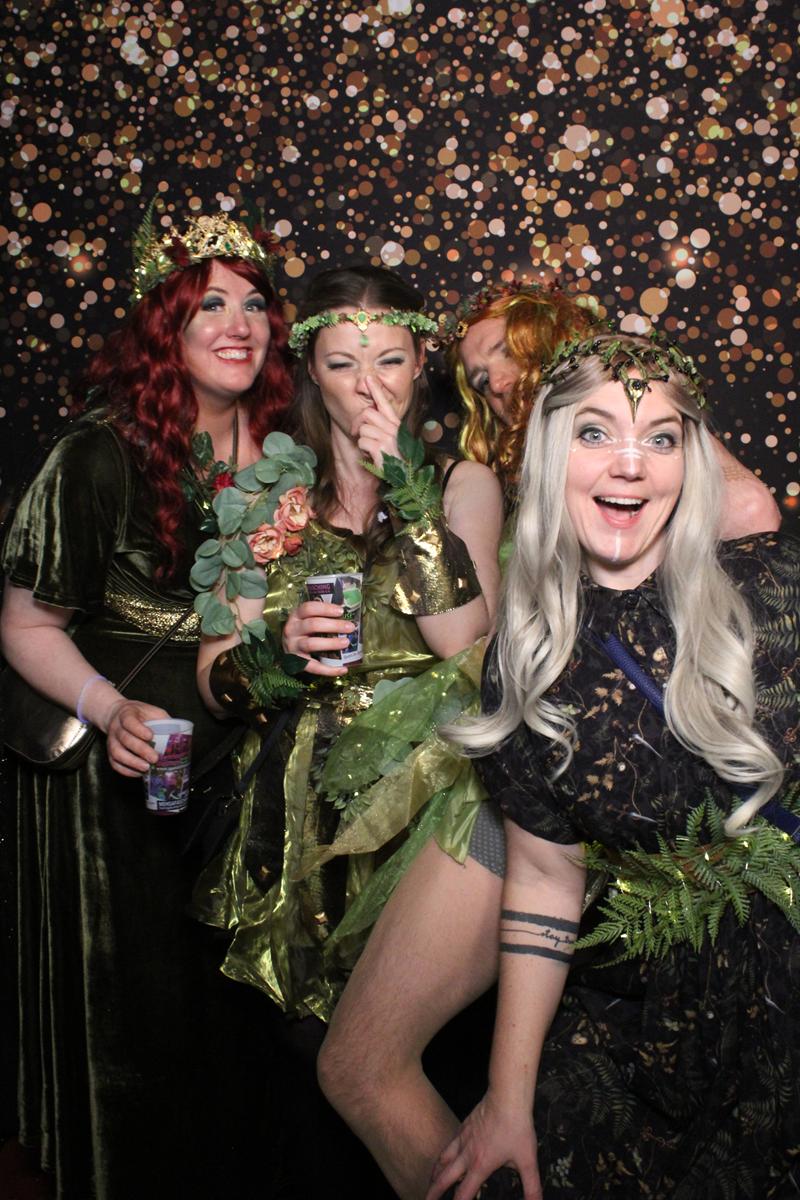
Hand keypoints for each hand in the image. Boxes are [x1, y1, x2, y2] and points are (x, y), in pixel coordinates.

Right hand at [106, 700, 169, 777]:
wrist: (117, 715)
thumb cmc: (139, 715)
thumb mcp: (152, 711)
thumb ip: (163, 720)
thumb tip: (179, 735)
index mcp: (126, 714)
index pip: (129, 721)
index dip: (139, 729)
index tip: (150, 736)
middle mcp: (116, 727)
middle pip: (125, 739)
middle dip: (140, 750)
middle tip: (154, 758)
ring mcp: (111, 741)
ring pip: (117, 753)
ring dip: (132, 762)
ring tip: (146, 768)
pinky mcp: (110, 753)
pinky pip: (115, 764)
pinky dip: (126, 770)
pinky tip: (138, 773)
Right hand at [281, 599, 352, 676]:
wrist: (287, 648)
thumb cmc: (304, 630)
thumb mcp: (307, 618)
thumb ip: (322, 615)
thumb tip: (350, 613)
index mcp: (296, 616)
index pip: (308, 608)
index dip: (325, 609)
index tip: (341, 611)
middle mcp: (292, 630)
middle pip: (312, 625)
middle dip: (334, 625)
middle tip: (350, 627)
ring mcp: (294, 647)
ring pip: (311, 644)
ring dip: (331, 643)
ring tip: (346, 643)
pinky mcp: (297, 662)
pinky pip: (314, 667)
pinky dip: (329, 670)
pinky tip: (343, 669)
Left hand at [352, 374, 402, 467]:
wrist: (403, 478)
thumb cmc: (393, 459)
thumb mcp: (390, 440)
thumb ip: (381, 427)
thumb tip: (366, 417)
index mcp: (395, 424)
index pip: (384, 403)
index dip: (376, 390)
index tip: (369, 379)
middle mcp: (393, 428)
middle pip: (367, 413)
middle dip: (357, 423)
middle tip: (356, 433)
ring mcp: (388, 438)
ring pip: (363, 428)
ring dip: (361, 439)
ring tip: (369, 448)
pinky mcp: (382, 448)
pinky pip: (362, 441)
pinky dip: (362, 449)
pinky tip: (370, 455)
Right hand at [426, 1093, 540, 1199]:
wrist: (507, 1097)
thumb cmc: (516, 1126)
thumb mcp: (528, 1161)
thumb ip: (532, 1187)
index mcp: (480, 1166)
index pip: (463, 1194)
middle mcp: (466, 1154)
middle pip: (444, 1178)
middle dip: (434, 1193)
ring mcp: (462, 1139)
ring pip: (442, 1160)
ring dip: (435, 1174)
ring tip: (431, 1182)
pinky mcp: (464, 1127)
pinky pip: (449, 1145)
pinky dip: (443, 1155)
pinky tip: (446, 1155)